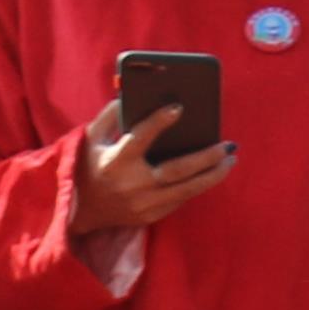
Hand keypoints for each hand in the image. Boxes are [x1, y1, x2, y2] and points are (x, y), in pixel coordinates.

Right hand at [75, 98, 235, 234]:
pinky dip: (198, 184)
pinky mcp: (151, 216)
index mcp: (115, 161)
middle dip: (206, 157)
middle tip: (227, 145)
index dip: (159, 122)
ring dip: (213, 174)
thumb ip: (110, 116)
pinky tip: (211, 172)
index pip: (140, 139)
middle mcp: (132, 184)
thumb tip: (131, 93)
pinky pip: (181, 199)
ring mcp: (143, 203)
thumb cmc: (86, 166)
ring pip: (188, 190)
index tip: (179, 108)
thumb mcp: (89, 139)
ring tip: (230, 159)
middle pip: (177, 170)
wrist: (78, 211)